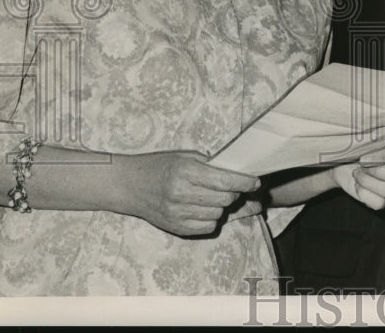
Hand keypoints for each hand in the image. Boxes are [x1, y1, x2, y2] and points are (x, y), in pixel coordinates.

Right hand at [117, 151, 260, 236]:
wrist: (129, 185)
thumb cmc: (159, 166)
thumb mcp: (185, 156)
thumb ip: (212, 165)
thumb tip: (240, 176)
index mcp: (186, 171)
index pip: (225, 181)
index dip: (245, 182)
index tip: (256, 182)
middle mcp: (181, 193)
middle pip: (224, 200)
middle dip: (235, 193)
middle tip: (233, 188)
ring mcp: (177, 213)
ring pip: (218, 214)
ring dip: (222, 206)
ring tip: (215, 197)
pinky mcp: (175, 227)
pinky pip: (207, 227)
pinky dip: (212, 218)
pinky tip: (204, 208)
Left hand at [332, 140, 384, 210]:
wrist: (340, 162)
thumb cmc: (354, 147)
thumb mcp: (364, 138)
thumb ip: (375, 138)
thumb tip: (379, 139)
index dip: (383, 157)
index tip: (363, 158)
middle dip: (380, 172)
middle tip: (362, 166)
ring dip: (367, 181)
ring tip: (357, 172)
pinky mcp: (382, 200)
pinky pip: (379, 203)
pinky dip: (364, 193)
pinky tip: (358, 184)